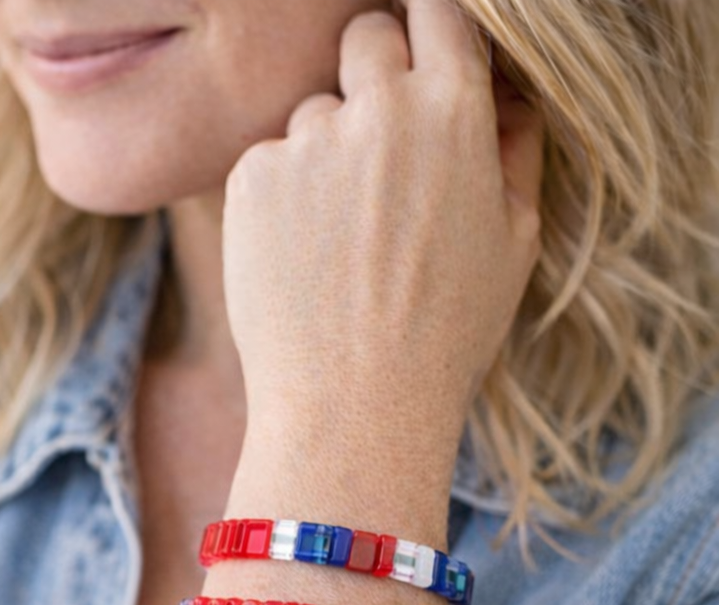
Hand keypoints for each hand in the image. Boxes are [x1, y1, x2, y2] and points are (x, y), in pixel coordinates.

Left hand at [222, 0, 544, 466]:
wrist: (353, 406)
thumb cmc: (444, 336)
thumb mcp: (512, 245)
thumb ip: (513, 150)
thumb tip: (505, 95)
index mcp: (454, 113)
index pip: (441, 12)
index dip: (431, 32)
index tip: (424, 60)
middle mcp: (377, 109)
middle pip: (367, 37)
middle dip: (374, 73)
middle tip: (378, 148)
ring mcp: (306, 141)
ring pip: (313, 113)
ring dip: (325, 153)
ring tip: (338, 242)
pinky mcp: (250, 177)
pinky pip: (269, 161)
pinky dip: (281, 196)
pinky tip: (299, 260)